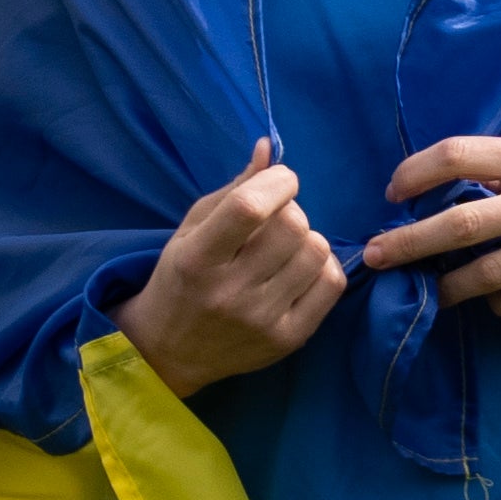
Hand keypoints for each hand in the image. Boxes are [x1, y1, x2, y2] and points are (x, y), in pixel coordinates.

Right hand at [120, 138, 345, 393]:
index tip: (281, 179)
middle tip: (276, 218)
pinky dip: (323, 267)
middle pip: (293, 227)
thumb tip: (269, 149)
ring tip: (283, 247)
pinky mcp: (290, 338)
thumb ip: (233, 190)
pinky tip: (299, 269)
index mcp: (197, 259)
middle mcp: (229, 291)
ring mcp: (262, 319)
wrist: (168, 350)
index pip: (249, 207)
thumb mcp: (191, 231)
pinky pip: (332, 283)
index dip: (277, 181)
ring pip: (317, 252)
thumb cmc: (181, 278)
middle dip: (292, 210)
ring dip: (307, 239)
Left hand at [364, 135, 500, 316]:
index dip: (415, 173)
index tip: (392, 193)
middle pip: (457, 223)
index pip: (459, 155)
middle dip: (407, 243)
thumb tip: (456, 192)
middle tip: (376, 257)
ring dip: (451, 287)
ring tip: (438, 291)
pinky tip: (499, 301)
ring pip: (486, 273)